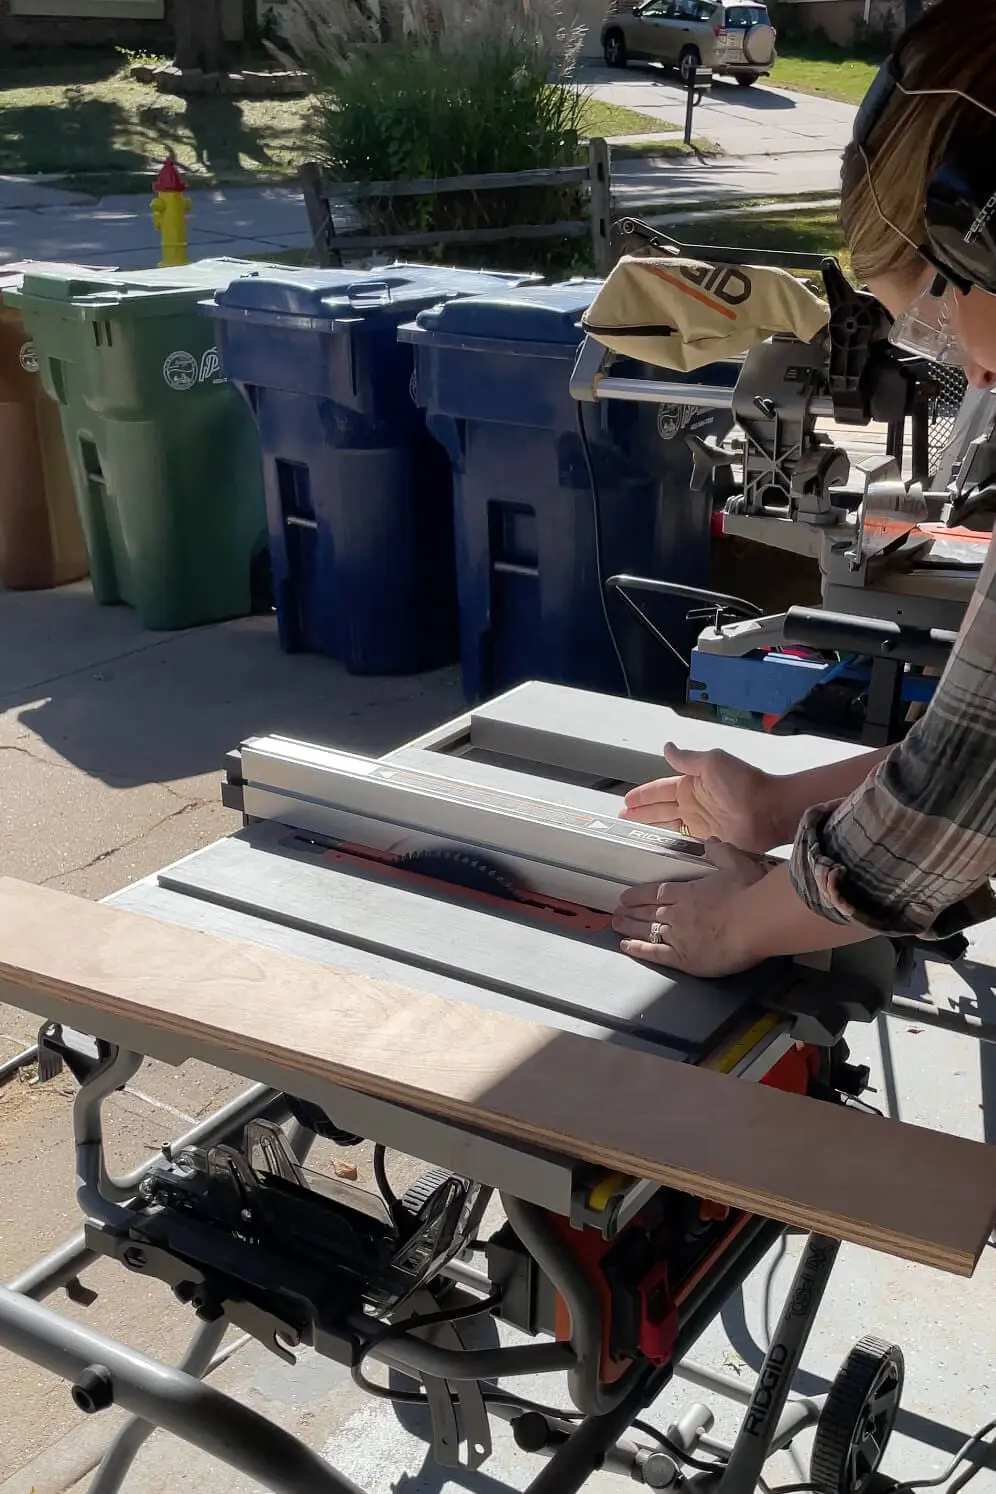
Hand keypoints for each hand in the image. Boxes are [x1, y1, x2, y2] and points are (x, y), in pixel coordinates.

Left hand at [612, 840, 769, 976]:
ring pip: (647, 930)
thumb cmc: (749, 892)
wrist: (756, 921)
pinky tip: (625, 947)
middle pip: (648, 911)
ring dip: (630, 927)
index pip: (657, 892)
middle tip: (616, 912)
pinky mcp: (683, 958)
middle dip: (631, 911)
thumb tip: (711, 842)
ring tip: (616, 925)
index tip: (627, 896)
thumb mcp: (736, 864)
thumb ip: (721, 853)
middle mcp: (677, 913)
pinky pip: (654, 953)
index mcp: (688, 892)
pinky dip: (638, 949)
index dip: (640, 894)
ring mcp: (678, 936)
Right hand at [619, 744, 781, 853]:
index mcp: (691, 784)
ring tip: (630, 832)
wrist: (770, 810)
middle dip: (640, 813)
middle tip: (621, 820)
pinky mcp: (707, 842)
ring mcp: (699, 824)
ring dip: (649, 828)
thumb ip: (687, 759)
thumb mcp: (712, 763)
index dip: (643, 795)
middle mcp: (692, 805)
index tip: (625, 800)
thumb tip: (666, 747)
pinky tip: (655, 849)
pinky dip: (668, 845)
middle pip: (659, 810)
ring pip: (667, 826)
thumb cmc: (741, 783)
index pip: (660, 790)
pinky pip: (682, 843)